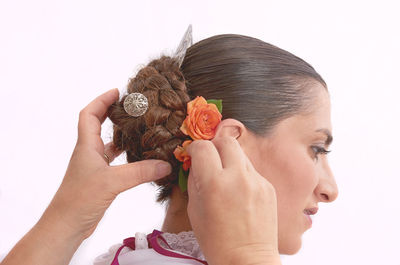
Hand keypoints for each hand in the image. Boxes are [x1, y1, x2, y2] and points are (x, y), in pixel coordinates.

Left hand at [43, 88, 171, 239]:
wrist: (66, 225)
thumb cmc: (80, 199)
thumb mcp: (113, 182)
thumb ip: (141, 172)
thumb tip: (166, 164)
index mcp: (87, 146)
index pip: (90, 114)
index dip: (102, 100)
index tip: (117, 92)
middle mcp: (89, 153)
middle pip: (97, 124)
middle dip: (112, 112)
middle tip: (131, 107)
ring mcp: (93, 167)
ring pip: (107, 144)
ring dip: (119, 134)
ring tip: (137, 127)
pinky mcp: (99, 179)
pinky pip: (113, 161)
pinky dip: (124, 155)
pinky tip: (137, 157)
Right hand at [186, 137, 279, 264]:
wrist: (248, 259)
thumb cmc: (216, 240)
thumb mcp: (195, 210)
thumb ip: (194, 180)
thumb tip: (196, 162)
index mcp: (214, 183)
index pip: (202, 146)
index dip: (194, 148)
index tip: (194, 155)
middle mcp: (238, 177)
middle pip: (225, 140)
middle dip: (214, 145)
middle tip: (210, 159)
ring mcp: (257, 181)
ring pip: (240, 154)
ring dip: (229, 159)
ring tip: (225, 178)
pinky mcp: (268, 187)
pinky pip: (252, 170)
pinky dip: (242, 174)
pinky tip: (239, 192)